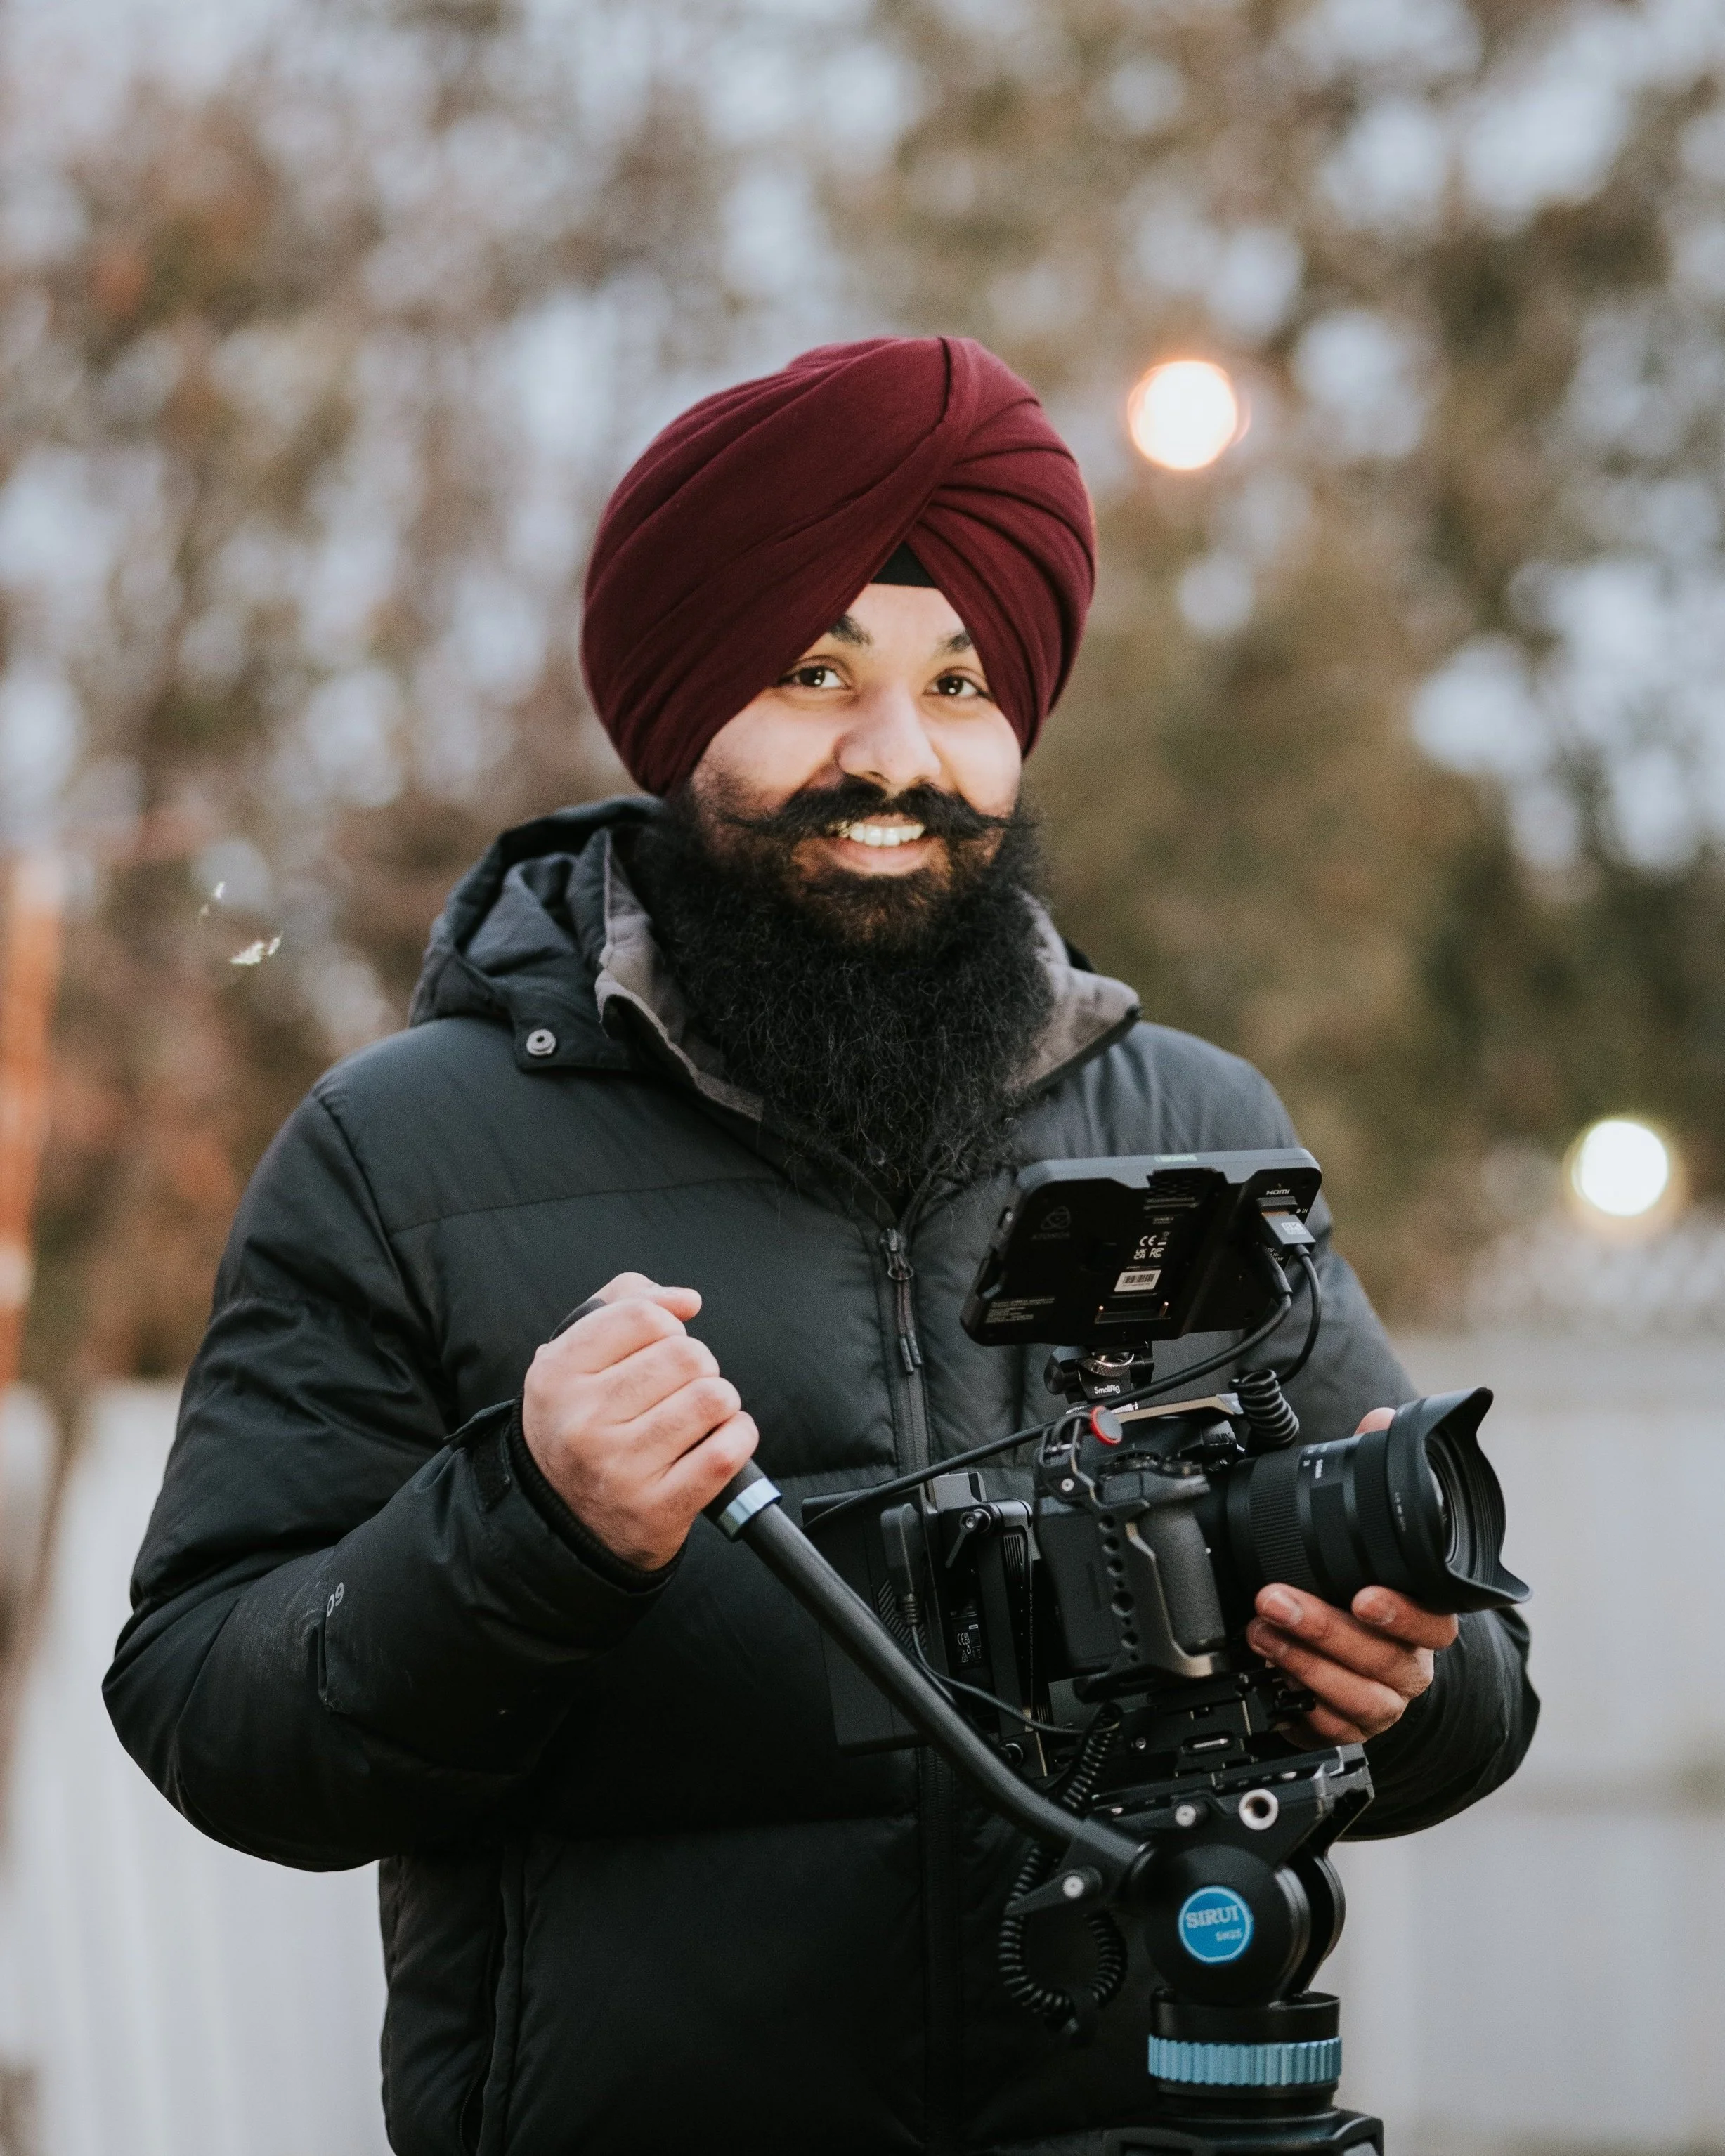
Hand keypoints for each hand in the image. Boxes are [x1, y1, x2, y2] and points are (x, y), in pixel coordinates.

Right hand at [521, 1273, 757, 1571]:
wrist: (562, 1517)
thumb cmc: (581, 1423)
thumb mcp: (576, 1357)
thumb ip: (624, 1303)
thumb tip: (687, 1300)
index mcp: (559, 1374)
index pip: (643, 1316)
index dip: (669, 1324)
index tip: (665, 1344)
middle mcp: (584, 1421)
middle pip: (685, 1355)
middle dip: (699, 1365)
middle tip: (683, 1387)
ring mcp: (620, 1468)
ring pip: (711, 1398)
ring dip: (720, 1400)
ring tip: (701, 1414)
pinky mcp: (657, 1508)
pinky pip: (725, 1452)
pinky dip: (739, 1437)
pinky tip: (721, 1437)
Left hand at [1244, 1407, 1459, 1743]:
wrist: (1370, 1663)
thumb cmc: (1371, 1589)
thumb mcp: (1375, 1531)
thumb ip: (1377, 1473)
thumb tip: (1380, 1420)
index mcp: (1426, 1618)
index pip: (1434, 1619)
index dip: (1405, 1611)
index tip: (1366, 1594)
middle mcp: (1410, 1664)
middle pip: (1384, 1658)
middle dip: (1326, 1629)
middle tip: (1276, 1601)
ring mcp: (1382, 1701)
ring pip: (1356, 1695)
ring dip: (1304, 1663)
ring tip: (1260, 1634)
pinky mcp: (1349, 1729)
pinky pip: (1332, 1730)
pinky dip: (1302, 1708)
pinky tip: (1271, 1684)